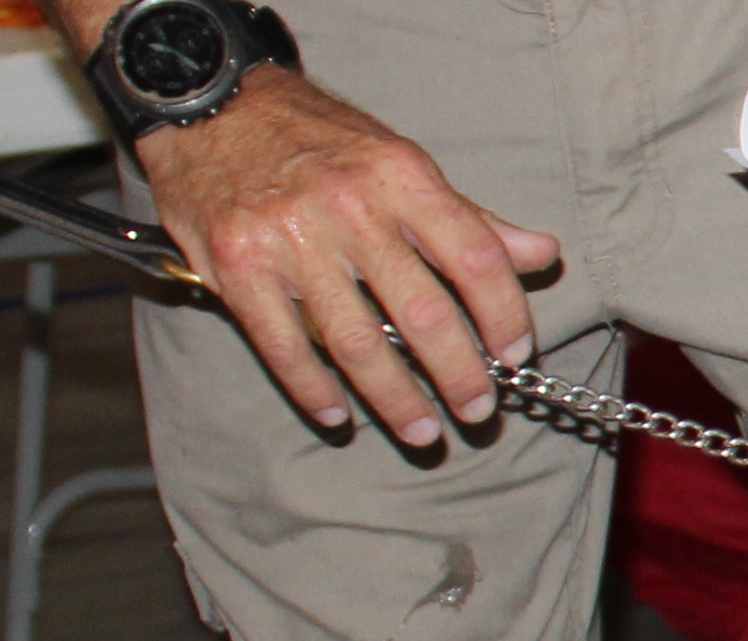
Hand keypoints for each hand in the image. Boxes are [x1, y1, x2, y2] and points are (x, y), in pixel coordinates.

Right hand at [132, 69, 561, 445]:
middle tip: (477, 411)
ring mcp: (290, 239)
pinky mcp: (238, 267)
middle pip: (424, 313)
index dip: (504, 315)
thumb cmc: (312, 136)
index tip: (514, 353)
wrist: (205, 101)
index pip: (476, 258)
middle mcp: (350, 207)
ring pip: (358, 343)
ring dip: (396, 399)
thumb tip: (542, 254)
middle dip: (459, 374)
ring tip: (423, 432)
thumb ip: (468, 217)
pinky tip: (339, 416)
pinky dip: (314, 390)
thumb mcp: (397, 158)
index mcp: (400, 176)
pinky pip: (285, 347)